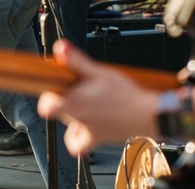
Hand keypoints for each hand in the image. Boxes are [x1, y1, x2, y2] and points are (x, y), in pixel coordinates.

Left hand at [37, 40, 159, 155]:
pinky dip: (79, 138)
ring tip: (85, 105)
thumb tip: (60, 48)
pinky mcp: (98, 139)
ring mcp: (87, 131)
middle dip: (64, 101)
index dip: (46, 97)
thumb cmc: (126, 96)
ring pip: (69, 128)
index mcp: (74, 103)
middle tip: (75, 91)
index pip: (46, 106)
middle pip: (58, 113)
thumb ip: (77, 61)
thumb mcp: (99, 72)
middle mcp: (78, 120)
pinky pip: (80, 146)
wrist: (148, 115)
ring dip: (72, 118)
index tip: (51, 89)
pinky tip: (86, 126)